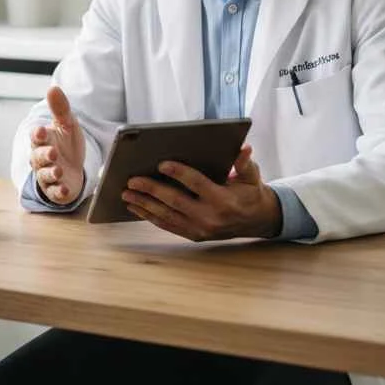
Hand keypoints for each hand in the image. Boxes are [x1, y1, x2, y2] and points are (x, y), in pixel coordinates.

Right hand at [29, 86, 85, 205]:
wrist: (75, 170)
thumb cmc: (66, 145)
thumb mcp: (67, 125)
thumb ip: (60, 109)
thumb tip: (53, 88)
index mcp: (43, 141)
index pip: (36, 137)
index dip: (38, 135)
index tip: (42, 131)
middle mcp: (41, 158)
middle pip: (37, 157)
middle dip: (44, 154)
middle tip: (53, 152)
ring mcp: (47, 175)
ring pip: (44, 174)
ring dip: (50, 172)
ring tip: (58, 170)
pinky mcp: (55, 190)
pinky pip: (54, 192)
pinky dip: (58, 191)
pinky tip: (64, 189)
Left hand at [121, 145, 281, 241]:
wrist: (257, 221)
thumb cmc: (251, 193)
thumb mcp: (252, 177)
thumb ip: (244, 163)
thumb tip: (243, 148)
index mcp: (223, 200)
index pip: (197, 184)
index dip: (179, 173)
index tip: (161, 164)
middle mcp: (210, 217)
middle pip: (175, 201)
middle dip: (151, 190)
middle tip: (132, 180)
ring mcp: (200, 229)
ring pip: (167, 215)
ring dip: (144, 204)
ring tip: (126, 193)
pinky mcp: (194, 235)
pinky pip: (168, 225)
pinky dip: (149, 216)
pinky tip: (135, 207)